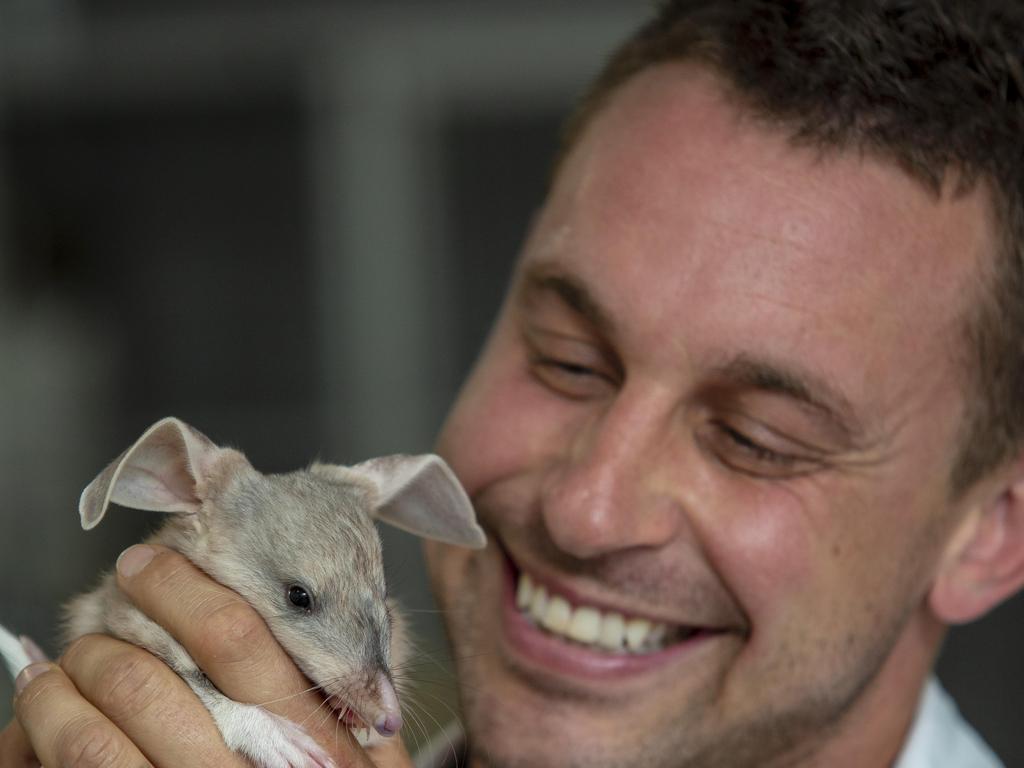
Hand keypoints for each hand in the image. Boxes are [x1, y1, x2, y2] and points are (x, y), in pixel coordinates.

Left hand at [0, 545, 412, 767]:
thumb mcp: (379, 762)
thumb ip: (362, 688)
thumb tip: (365, 605)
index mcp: (309, 743)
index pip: (234, 638)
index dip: (178, 589)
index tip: (147, 564)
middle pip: (144, 685)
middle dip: (103, 641)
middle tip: (99, 624)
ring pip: (90, 744)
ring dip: (57, 694)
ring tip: (55, 671)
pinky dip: (40, 749)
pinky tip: (40, 727)